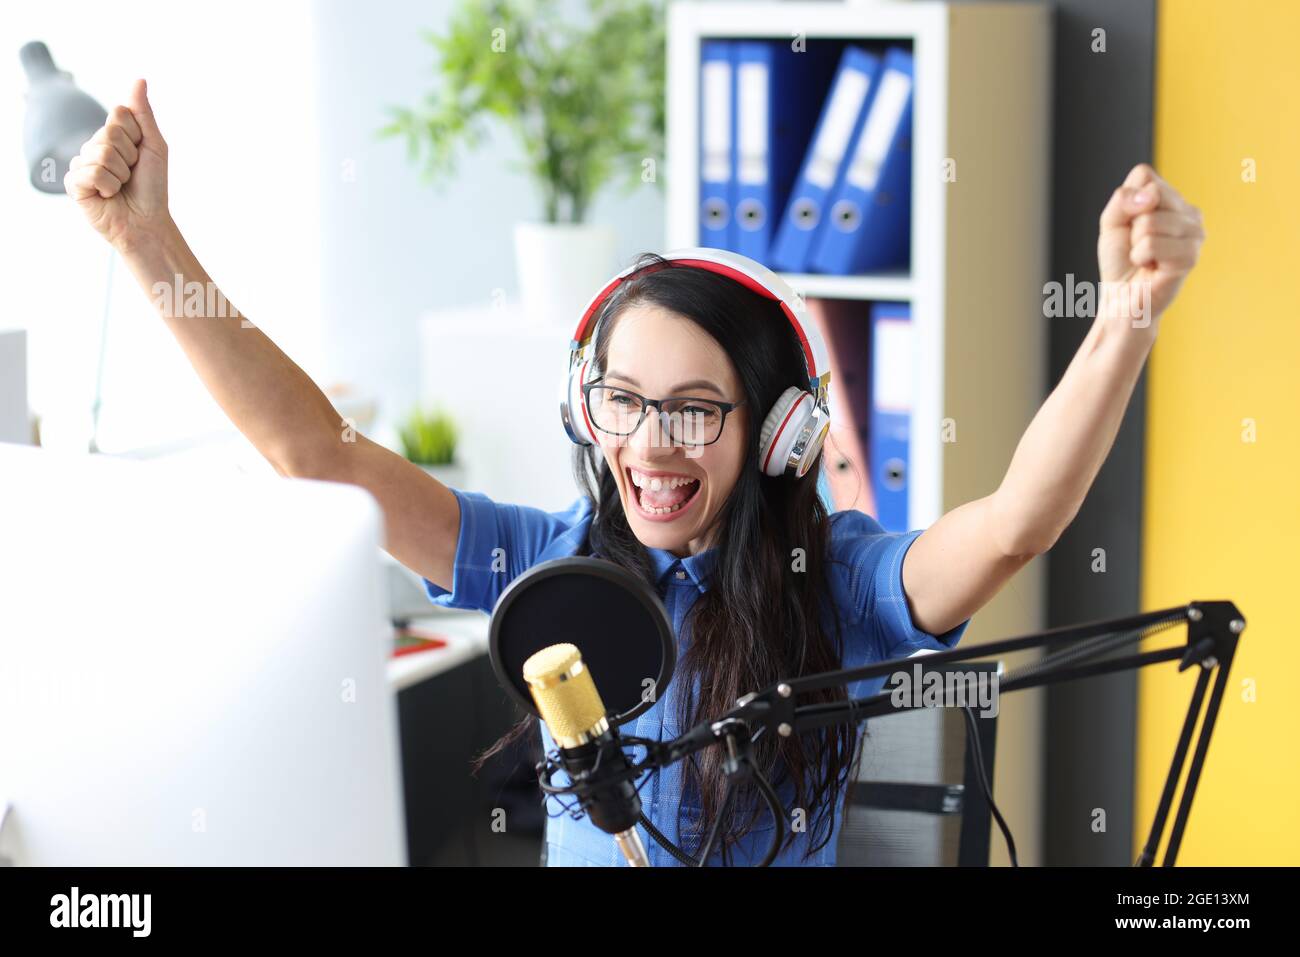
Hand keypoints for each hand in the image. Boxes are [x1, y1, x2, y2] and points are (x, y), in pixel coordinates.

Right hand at [64, 78, 170, 250]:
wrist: (147, 221)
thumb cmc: (152, 187)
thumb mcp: (153, 146)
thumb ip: (143, 113)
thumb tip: (139, 80)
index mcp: (112, 135)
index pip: (119, 114)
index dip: (136, 136)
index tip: (141, 155)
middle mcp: (94, 146)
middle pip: (109, 133)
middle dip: (129, 157)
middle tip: (131, 175)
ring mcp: (82, 164)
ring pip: (100, 153)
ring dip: (120, 174)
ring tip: (120, 187)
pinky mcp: (74, 184)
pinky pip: (90, 172)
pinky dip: (107, 186)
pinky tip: (108, 195)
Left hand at [1097, 164, 1204, 325]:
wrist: (1122, 298)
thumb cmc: (1120, 260)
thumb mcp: (1111, 222)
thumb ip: (1123, 199)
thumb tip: (1149, 195)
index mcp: (1174, 199)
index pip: (1145, 175)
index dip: (1126, 201)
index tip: (1129, 225)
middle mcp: (1190, 212)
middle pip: (1151, 193)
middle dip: (1131, 223)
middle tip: (1137, 244)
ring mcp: (1195, 233)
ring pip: (1150, 221)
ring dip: (1136, 244)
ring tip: (1145, 257)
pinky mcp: (1191, 255)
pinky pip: (1152, 244)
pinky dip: (1141, 257)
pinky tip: (1151, 267)